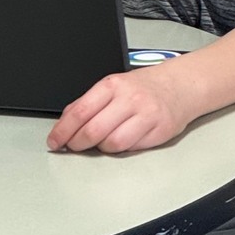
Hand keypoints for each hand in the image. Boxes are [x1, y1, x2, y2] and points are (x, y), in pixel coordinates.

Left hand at [46, 63, 193, 153]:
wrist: (180, 86)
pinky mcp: (159, 131)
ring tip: (103, 140)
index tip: (54, 141)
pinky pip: (131, 149)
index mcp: (113, 85)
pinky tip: (123, 140)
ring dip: (101, 148)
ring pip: (112, 144)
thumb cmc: (144, 87)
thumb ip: (89, 103)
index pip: (80, 111)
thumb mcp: (114, 86)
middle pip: (93, 131)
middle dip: (77, 144)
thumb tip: (64, 123)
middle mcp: (129, 99)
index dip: (63, 130)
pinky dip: (122, 149)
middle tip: (73, 146)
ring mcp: (146, 115)